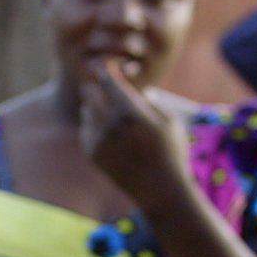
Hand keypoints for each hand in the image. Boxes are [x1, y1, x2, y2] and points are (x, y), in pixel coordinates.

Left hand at [77, 58, 190, 207]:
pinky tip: (108, 128)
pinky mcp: (92, 154)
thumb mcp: (168, 120)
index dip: (107, 68)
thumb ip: (147, 100)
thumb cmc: (171, 152)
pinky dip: (93, 124)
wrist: (160, 191)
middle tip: (108, 86)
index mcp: (130, 111)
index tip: (110, 65)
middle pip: (90, 91)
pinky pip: (85, 129)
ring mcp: (98, 140)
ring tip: (113, 110)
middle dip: (98, 86)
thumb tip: (131, 87)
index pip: (108, 79)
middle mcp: (109, 124)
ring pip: (86, 109)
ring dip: (95, 104)